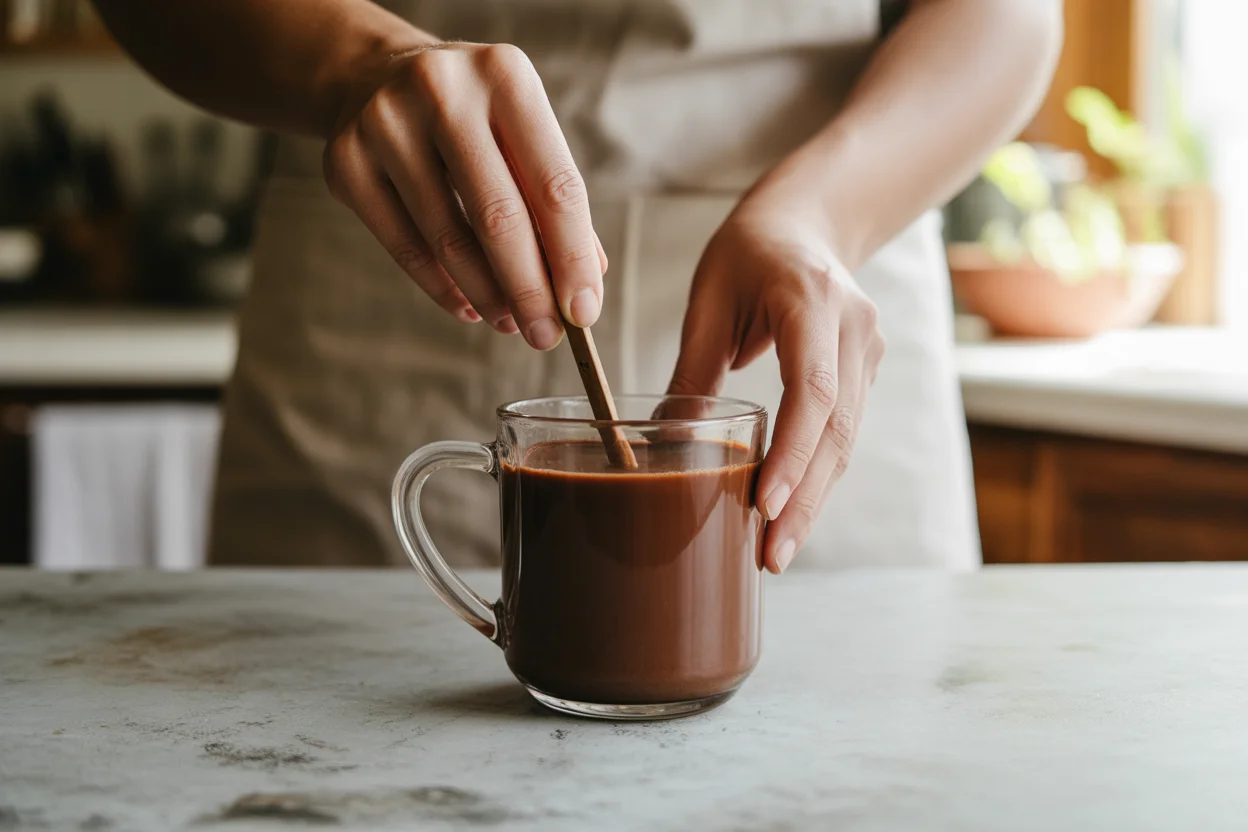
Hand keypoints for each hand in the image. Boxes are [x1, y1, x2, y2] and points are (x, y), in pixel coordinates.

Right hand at [322, 42, 606, 349]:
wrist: (372, 75)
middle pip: (499, 216)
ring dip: (487, 295)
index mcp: (505, 75)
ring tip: (509, 322)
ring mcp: (386, 124)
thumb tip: (583, 287)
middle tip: (545, 335)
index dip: (572, 257)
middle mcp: (442, 90)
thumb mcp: (520, 131)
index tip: (583, 312)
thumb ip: (554, 200)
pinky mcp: (346, 161)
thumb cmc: (471, 117)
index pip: (554, 185)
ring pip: (448, 239)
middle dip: (529, 289)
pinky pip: (405, 246)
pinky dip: (442, 287)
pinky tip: (468, 306)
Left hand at [666, 190, 885, 573]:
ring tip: (778, 551)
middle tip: (772, 555)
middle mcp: (854, 328)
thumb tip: (662, 445)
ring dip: (813, 499)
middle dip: (804, 498)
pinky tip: (792, 514)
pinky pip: (843, 433)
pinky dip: (816, 475)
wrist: (807, 223)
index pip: (812, 388)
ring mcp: (868, 351)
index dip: (792, 451)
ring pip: (846, 440)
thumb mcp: (709, 300)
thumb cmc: (748, 253)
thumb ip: (693, 372)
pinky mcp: (864, 371)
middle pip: (837, 429)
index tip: (765, 503)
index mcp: (813, 299)